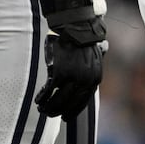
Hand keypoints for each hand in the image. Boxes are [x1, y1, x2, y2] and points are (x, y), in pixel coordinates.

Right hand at [34, 0, 105, 120]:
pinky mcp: (60, 71)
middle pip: (71, 102)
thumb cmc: (83, 37)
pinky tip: (38, 100)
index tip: (66, 116)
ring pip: (59, 98)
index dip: (73, 109)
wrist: (76, 27)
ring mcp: (73, 77)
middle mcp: (86, 80)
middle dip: (60, 111)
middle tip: (51, 115)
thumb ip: (98, 56)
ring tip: (42, 109)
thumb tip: (106, 47)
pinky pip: (50, 90)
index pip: (84, 100)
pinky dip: (43, 97)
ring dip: (50, 106)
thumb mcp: (95, 49)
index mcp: (96, 77)